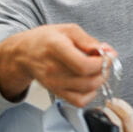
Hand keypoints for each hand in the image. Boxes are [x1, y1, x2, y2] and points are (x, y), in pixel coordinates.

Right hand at [0, 24, 116, 106]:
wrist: (23, 53)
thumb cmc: (45, 39)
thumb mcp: (68, 30)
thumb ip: (89, 41)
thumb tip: (108, 51)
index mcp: (56, 48)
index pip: (83, 65)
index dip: (102, 63)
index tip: (109, 56)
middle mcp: (53, 69)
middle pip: (88, 80)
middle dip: (104, 71)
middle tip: (105, 61)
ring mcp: (54, 84)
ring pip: (86, 91)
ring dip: (99, 80)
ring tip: (97, 69)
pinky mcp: (56, 93)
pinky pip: (79, 101)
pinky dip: (90, 94)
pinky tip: (89, 82)